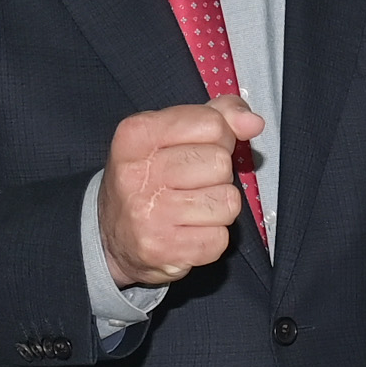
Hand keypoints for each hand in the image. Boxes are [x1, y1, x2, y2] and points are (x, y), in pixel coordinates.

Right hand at [100, 99, 266, 285]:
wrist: (112, 239)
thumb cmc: (150, 180)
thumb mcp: (170, 136)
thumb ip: (216, 117)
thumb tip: (253, 123)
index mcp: (136, 135)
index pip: (210, 123)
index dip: (219, 138)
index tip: (199, 149)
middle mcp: (137, 173)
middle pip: (220, 163)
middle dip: (217, 175)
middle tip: (191, 184)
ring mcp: (148, 214)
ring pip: (227, 201)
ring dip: (218, 207)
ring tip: (191, 209)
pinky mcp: (163, 249)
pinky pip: (220, 237)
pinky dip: (212, 237)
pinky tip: (188, 232)